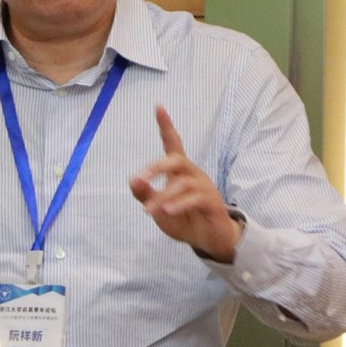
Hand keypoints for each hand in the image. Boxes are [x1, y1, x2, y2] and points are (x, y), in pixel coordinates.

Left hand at [128, 105, 242, 262]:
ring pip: (183, 183)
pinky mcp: (212, 202)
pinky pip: (196, 198)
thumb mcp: (158, 208)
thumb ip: (146, 195)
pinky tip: (167, 211)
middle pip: (177, 159)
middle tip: (141, 178)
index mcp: (179, 171)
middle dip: (157, 167)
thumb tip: (132, 180)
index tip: (158, 107)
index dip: (166, 126)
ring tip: (150, 210)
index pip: (173, 143)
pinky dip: (180, 204)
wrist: (208, 239)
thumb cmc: (183, 219)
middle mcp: (192, 174)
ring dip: (165, 196)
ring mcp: (204, 187)